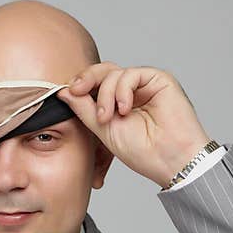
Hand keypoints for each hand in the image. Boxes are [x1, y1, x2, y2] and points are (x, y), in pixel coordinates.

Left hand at [55, 61, 211, 187]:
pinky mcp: (159, 80)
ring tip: (107, 118)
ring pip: (114, 73)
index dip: (80, 85)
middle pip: (103, 72)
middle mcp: (132, 92)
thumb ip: (84, 109)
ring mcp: (145, 85)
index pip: (96, 84)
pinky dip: (122, 90)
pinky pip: (131, 74)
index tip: (67, 93)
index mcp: (118, 103)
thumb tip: (64, 91)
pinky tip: (124, 109)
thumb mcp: (103, 129)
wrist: (169, 160)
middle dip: (86, 79)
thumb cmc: (142, 151)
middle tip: (77, 91)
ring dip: (105, 94)